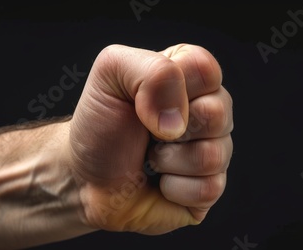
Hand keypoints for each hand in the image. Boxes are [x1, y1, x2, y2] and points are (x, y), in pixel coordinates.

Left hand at [64, 44, 233, 234]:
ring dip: (167, 161)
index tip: (140, 101)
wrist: (85, 180)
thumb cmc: (99, 127)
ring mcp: (213, 149)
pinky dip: (172, 188)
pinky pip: (207, 189)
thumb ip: (151, 70)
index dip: (170, 88)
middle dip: (170, 128)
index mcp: (189, 74)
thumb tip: (179, 119)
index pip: (204, 68)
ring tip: (150, 158)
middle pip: (218, 112)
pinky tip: (160, 183)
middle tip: (148, 132)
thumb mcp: (110, 74)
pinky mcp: (210, 188)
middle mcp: (208, 109)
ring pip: (214, 155)